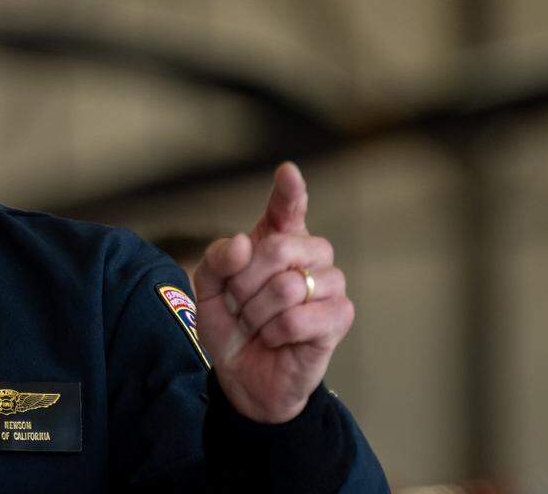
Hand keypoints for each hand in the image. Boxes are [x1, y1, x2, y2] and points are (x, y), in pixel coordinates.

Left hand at [192, 162, 353, 422]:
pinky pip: (299, 318)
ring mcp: (329, 284)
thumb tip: (243, 242)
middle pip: (280, 248)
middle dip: (245, 283)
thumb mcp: (207, 289)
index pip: (287, 207)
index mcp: (277, 239)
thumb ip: (217, 260)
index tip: (287, 173)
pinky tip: (277, 339)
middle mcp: (309, 255)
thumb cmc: (230, 325)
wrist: (242, 375)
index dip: (289, 190)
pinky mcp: (339, 317)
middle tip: (239, 305)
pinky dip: (275, 333)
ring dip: (258, 313)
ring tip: (258, 324)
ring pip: (288, 287)